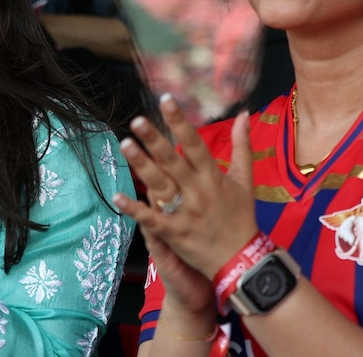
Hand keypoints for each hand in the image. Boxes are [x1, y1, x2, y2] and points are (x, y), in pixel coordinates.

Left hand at [114, 96, 258, 279]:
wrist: (243, 261)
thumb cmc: (241, 217)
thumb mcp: (245, 180)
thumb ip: (242, 146)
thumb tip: (245, 113)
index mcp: (213, 177)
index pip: (195, 143)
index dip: (180, 122)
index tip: (166, 100)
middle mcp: (198, 191)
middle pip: (173, 161)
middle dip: (155, 140)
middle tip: (137, 120)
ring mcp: (186, 213)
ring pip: (161, 185)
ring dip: (142, 165)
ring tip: (125, 144)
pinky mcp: (175, 233)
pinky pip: (152, 219)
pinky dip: (134, 208)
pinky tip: (116, 196)